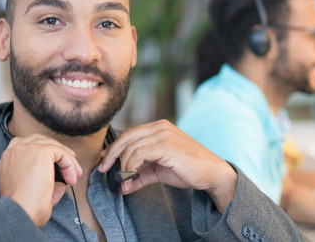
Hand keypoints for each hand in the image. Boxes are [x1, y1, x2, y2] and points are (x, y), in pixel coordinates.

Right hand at [0, 134, 82, 226]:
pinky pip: (60, 152)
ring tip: (75, 174)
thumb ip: (47, 185)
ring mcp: (26, 149)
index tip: (57, 168)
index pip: (26, 148)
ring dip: (66, 159)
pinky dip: (69, 164)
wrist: (21, 211)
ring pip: (51, 145)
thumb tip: (61, 184)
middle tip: (71, 166)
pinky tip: (71, 178)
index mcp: (7, 161)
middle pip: (39, 141)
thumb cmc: (23, 208)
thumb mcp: (32, 194)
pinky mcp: (40, 152)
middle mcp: (14, 151)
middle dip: (57, 151)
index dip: (44, 155)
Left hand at [97, 120, 237, 212]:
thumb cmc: (189, 169)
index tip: (104, 159)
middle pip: (127, 137)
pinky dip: (130, 166)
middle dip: (112, 154)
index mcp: (159, 127)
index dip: (115, 146)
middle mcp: (160, 127)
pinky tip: (130, 175)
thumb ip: (141, 175)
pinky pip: (139, 153)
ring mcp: (164, 134)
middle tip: (103, 169)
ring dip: (121, 164)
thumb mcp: (160, 171)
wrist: (211, 173)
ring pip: (131, 146)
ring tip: (120, 178)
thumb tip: (123, 186)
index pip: (130, 133)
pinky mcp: (166, 145)